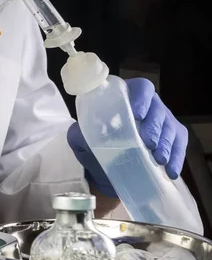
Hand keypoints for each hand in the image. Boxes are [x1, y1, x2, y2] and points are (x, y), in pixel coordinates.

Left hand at [68, 77, 187, 196]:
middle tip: (148, 143)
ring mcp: (162, 121)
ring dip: (167, 143)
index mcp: (126, 98)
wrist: (104, 170)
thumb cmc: (93, 146)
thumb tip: (81, 133)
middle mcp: (148, 106)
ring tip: (159, 159)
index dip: (142, 98)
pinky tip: (171, 171)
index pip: (140, 88)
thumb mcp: (81, 140)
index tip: (138, 114)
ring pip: (170, 127)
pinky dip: (177, 157)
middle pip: (158, 109)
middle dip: (154, 127)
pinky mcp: (172, 138)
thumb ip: (79, 134)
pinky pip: (180, 144)